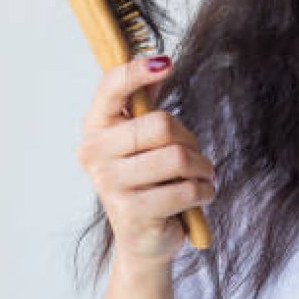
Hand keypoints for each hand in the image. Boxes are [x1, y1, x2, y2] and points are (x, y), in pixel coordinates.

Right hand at [75, 57, 216, 267]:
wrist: (143, 237)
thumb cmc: (146, 178)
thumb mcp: (142, 136)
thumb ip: (146, 100)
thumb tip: (159, 61)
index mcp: (94, 126)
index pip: (111, 87)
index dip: (137, 71)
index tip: (166, 62)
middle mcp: (94, 153)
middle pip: (160, 125)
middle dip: (189, 139)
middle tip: (193, 154)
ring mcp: (110, 184)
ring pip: (178, 157)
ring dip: (202, 168)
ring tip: (200, 176)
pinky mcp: (133, 212)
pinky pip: (187, 189)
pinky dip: (204, 191)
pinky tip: (199, 195)